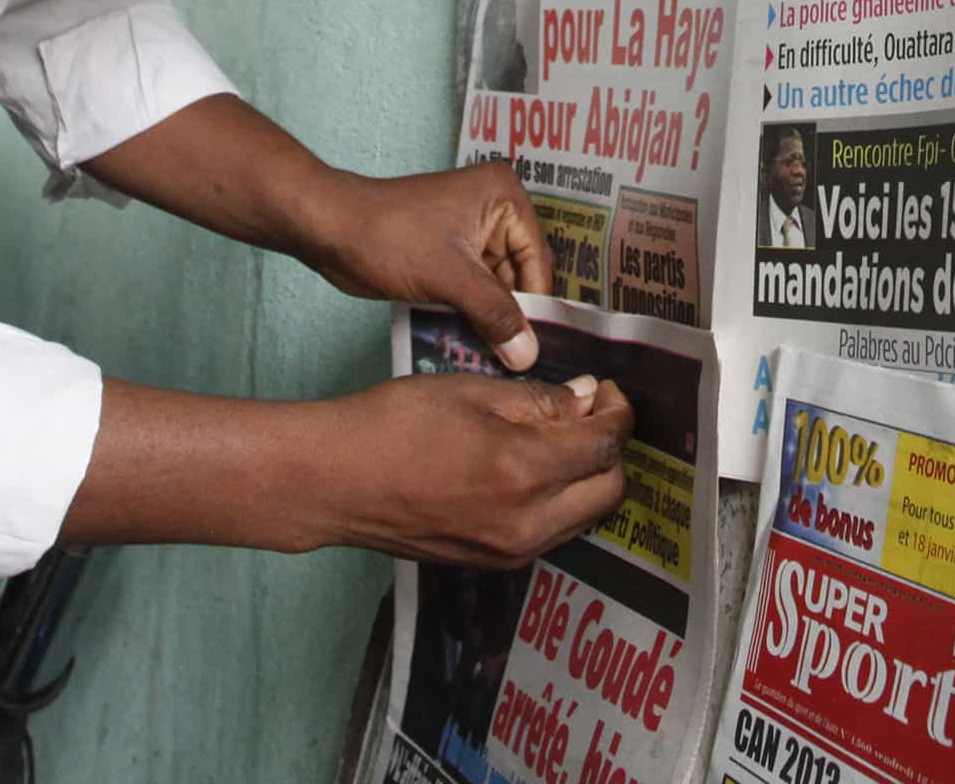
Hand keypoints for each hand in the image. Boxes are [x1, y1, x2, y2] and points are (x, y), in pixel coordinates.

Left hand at [303, 162, 555, 371]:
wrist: (329, 229)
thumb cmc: (387, 236)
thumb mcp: (448, 277)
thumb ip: (494, 315)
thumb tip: (528, 355)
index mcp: (505, 198)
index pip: (537, 262)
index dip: (537, 309)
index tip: (536, 352)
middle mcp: (495, 210)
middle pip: (519, 277)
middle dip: (512, 318)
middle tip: (515, 364)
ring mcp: (471, 232)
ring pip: (496, 290)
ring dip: (491, 323)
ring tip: (495, 363)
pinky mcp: (449, 255)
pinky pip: (473, 291)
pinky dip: (472, 316)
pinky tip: (472, 348)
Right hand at [318, 372, 633, 567]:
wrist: (336, 482)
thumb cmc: (394, 424)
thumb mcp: (471, 391)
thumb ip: (538, 400)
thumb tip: (586, 399)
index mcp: (525, 469)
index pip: (604, 445)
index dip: (618, 412)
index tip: (610, 392)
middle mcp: (528, 521)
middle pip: (609, 491)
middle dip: (613, 450)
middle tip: (594, 414)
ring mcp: (510, 550)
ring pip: (584, 518)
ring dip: (590, 480)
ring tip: (566, 440)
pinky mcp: (492, 563)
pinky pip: (551, 534)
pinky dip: (561, 503)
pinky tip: (536, 472)